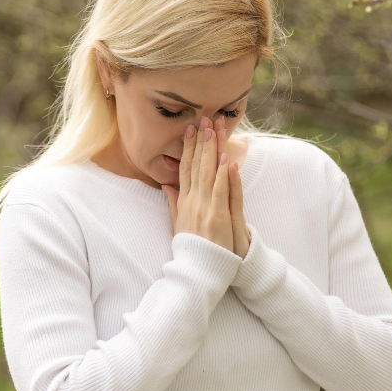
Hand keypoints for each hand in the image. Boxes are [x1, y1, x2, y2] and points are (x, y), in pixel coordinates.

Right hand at [160, 116, 232, 252]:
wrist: (198, 271)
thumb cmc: (192, 249)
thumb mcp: (178, 224)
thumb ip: (174, 203)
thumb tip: (166, 186)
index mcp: (184, 202)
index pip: (185, 169)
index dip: (189, 148)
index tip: (191, 130)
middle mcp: (192, 201)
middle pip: (195, 165)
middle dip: (200, 141)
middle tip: (203, 119)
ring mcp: (204, 208)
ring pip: (207, 173)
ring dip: (211, 150)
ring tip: (214, 129)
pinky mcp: (217, 216)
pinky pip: (220, 191)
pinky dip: (222, 175)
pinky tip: (225, 159)